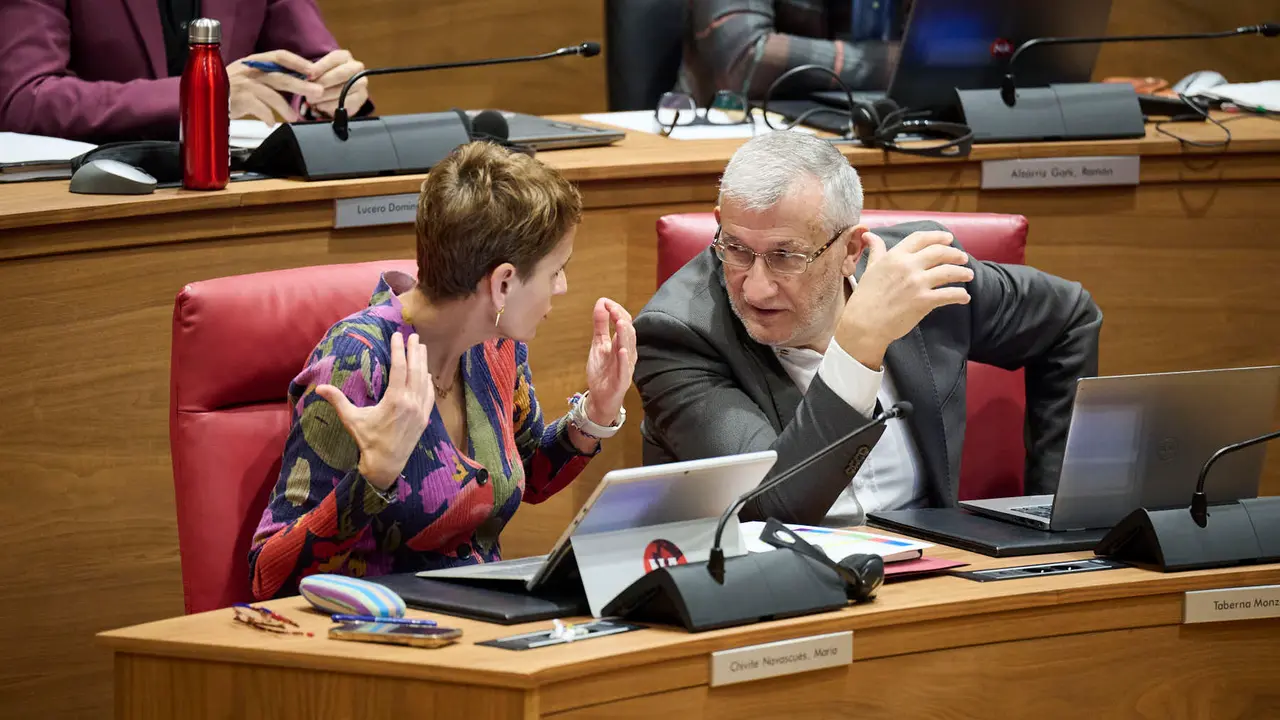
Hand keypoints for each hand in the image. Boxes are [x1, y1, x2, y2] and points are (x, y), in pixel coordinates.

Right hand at [227, 50, 323, 122]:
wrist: (205, 99)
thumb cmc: (230, 90)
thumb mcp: (250, 78)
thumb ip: (271, 78)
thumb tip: (299, 82)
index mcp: (254, 62)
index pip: (279, 56)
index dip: (298, 62)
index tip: (313, 71)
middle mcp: (250, 70)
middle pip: (280, 76)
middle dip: (301, 85)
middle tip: (317, 92)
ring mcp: (243, 84)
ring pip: (271, 94)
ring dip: (286, 107)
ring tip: (295, 118)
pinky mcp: (238, 99)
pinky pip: (259, 108)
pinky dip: (268, 116)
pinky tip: (272, 123)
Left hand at [306, 49, 367, 117]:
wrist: (337, 89)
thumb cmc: (325, 77)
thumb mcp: (318, 70)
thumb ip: (313, 72)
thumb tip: (305, 79)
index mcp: (344, 56)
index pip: (333, 59)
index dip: (320, 67)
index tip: (309, 76)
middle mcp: (356, 67)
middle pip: (340, 74)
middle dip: (323, 83)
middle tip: (310, 91)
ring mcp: (361, 82)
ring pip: (344, 89)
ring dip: (325, 96)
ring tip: (312, 100)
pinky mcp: (362, 97)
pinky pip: (346, 102)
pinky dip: (331, 105)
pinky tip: (321, 106)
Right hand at [314, 332, 434, 489]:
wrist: (386, 464)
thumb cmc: (367, 441)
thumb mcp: (352, 419)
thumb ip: (338, 401)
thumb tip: (319, 388)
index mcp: (395, 400)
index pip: (399, 368)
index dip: (399, 349)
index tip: (398, 335)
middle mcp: (411, 403)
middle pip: (416, 370)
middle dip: (415, 351)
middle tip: (414, 335)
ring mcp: (421, 411)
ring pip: (424, 381)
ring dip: (423, 363)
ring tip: (421, 348)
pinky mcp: (425, 419)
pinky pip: (429, 395)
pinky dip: (428, 382)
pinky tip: (426, 374)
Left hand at [583, 298, 635, 426]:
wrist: (601, 397)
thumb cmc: (602, 371)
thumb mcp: (598, 344)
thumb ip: (600, 325)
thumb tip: (601, 303)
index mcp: (622, 343)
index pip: (624, 323)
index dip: (617, 311)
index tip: (606, 302)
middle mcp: (627, 353)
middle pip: (628, 333)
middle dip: (621, 319)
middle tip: (612, 309)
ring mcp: (626, 367)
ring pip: (628, 348)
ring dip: (624, 335)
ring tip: (620, 323)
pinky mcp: (622, 380)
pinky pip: (624, 369)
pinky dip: (624, 359)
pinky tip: (622, 350)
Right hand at [835, 230, 972, 368]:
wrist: (864, 323)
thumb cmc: (865, 297)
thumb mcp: (870, 268)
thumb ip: (876, 250)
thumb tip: (869, 235)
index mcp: (895, 256)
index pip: (921, 238)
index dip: (938, 236)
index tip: (948, 239)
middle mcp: (908, 266)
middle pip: (939, 252)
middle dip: (955, 254)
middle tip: (963, 258)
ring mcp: (917, 283)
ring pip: (949, 271)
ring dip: (962, 272)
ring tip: (969, 275)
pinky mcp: (924, 301)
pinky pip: (949, 294)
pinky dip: (960, 295)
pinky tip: (965, 297)